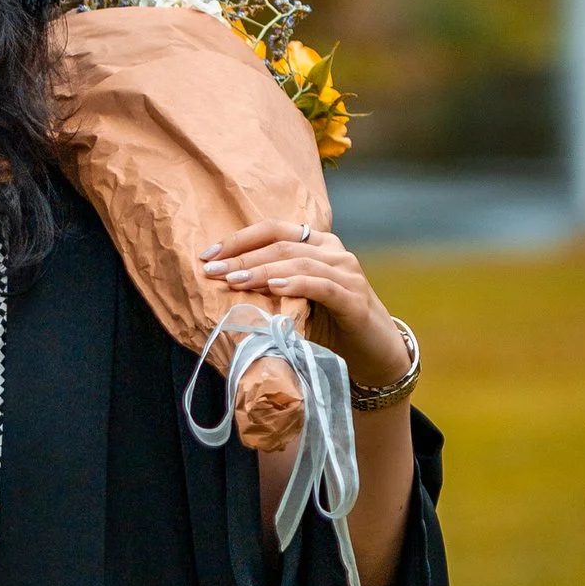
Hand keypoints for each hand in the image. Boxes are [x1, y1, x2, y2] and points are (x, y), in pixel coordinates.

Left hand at [201, 219, 418, 395]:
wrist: (375, 356)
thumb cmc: (331, 328)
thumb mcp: (297, 302)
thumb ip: (273, 286)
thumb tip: (226, 282)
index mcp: (320, 245)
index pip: (274, 230)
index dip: (240, 239)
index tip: (208, 255)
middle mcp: (335, 252)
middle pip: (282, 245)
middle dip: (243, 257)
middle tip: (213, 271)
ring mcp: (347, 274)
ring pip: (299, 262)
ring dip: (262, 270)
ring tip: (234, 281)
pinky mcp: (354, 299)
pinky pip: (321, 286)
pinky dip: (295, 284)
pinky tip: (273, 288)